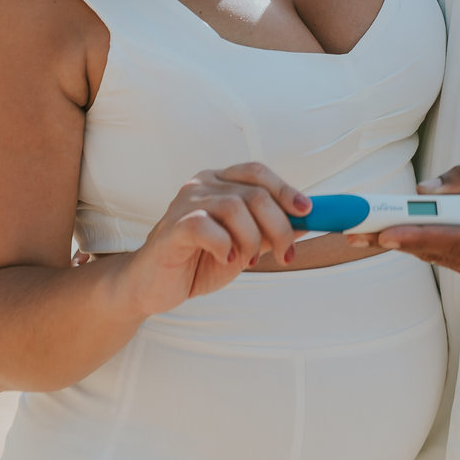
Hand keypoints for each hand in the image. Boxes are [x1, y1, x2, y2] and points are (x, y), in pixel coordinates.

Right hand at [119, 163, 311, 314]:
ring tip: (247, 262)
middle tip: (285, 255)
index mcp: (219, 182)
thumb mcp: (242, 246)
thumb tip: (307, 221)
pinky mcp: (172, 228)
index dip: (285, 190)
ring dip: (252, 240)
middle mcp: (202, 185)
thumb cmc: (198, 261)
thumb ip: (268, 232)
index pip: (258, 173)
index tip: (307, 211)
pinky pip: (207, 227)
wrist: (152, 287)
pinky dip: (225, 245)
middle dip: (278, 226)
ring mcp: (185, 203)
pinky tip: (225, 260)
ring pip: (235, 208)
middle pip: (253, 193)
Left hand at [366, 162, 459, 281]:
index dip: (420, 237)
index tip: (386, 233)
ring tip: (366, 234)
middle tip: (357, 232)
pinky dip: (425, 247)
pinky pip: (450, 261)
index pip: (459, 239)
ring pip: (442, 259)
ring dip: (406, 245)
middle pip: (443, 253)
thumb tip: (423, 190)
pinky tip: (399, 237)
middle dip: (398, 241)